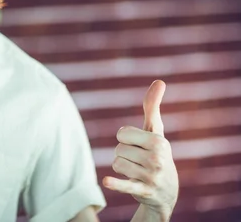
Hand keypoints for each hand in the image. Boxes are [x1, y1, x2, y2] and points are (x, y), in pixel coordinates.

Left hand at [102, 80, 178, 219]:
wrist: (166, 192)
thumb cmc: (157, 153)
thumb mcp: (156, 131)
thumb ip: (152, 107)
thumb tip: (159, 81)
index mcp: (159, 141)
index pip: (122, 134)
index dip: (125, 139)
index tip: (137, 145)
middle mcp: (157, 158)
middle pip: (118, 149)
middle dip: (124, 155)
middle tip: (138, 161)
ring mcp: (151, 176)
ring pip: (116, 164)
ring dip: (121, 169)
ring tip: (136, 172)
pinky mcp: (143, 191)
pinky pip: (124, 185)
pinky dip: (116, 184)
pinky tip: (107, 181)